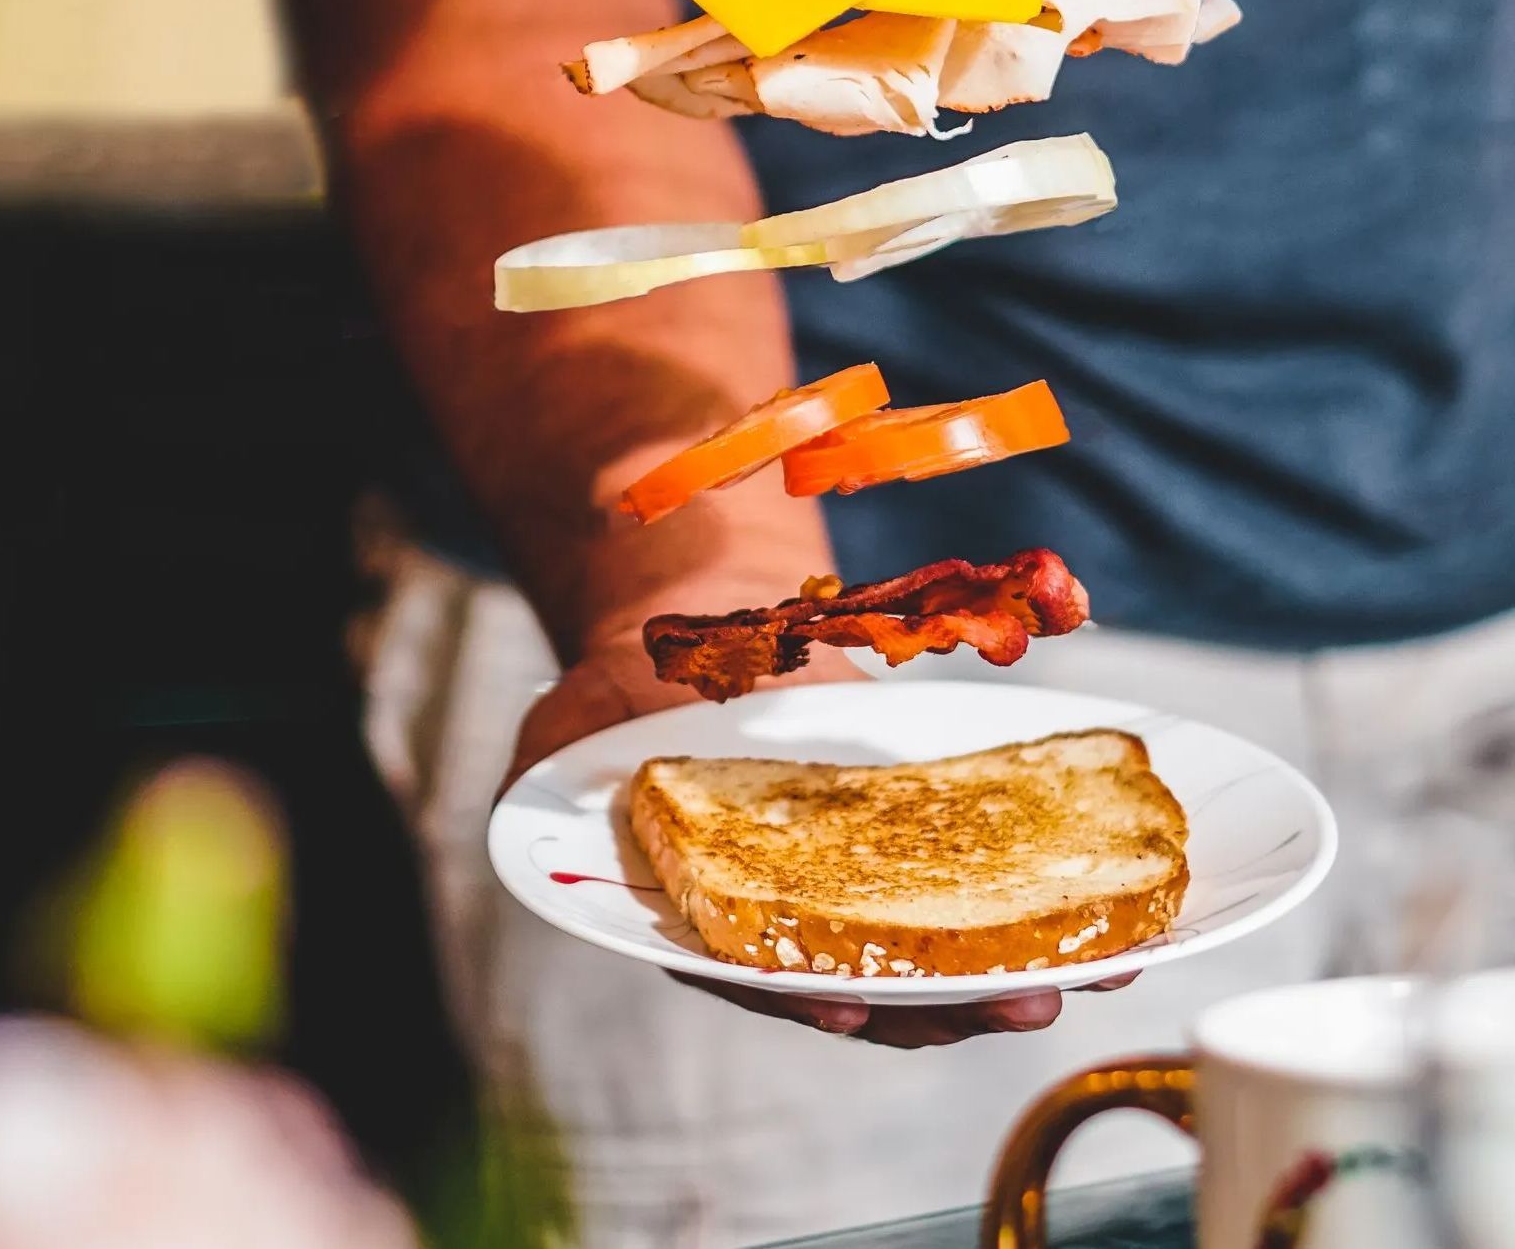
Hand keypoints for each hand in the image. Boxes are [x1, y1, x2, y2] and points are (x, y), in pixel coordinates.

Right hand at [504, 637, 1136, 1048]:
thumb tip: (537, 782)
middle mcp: (794, 923)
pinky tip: (1117, 902)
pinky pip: (984, 878)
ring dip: (1024, 963)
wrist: (692, 640)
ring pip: (947, 948)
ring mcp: (860, 884)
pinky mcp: (914, 840)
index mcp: (711, 923)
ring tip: (1107, 965)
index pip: (764, 980)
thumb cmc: (621, 693)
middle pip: (881, 987)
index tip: (857, 1013)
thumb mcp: (564, 728)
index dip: (813, 1001)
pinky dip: (1046, 895)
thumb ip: (546, 769)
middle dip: (955, 1003)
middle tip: (1025, 1001)